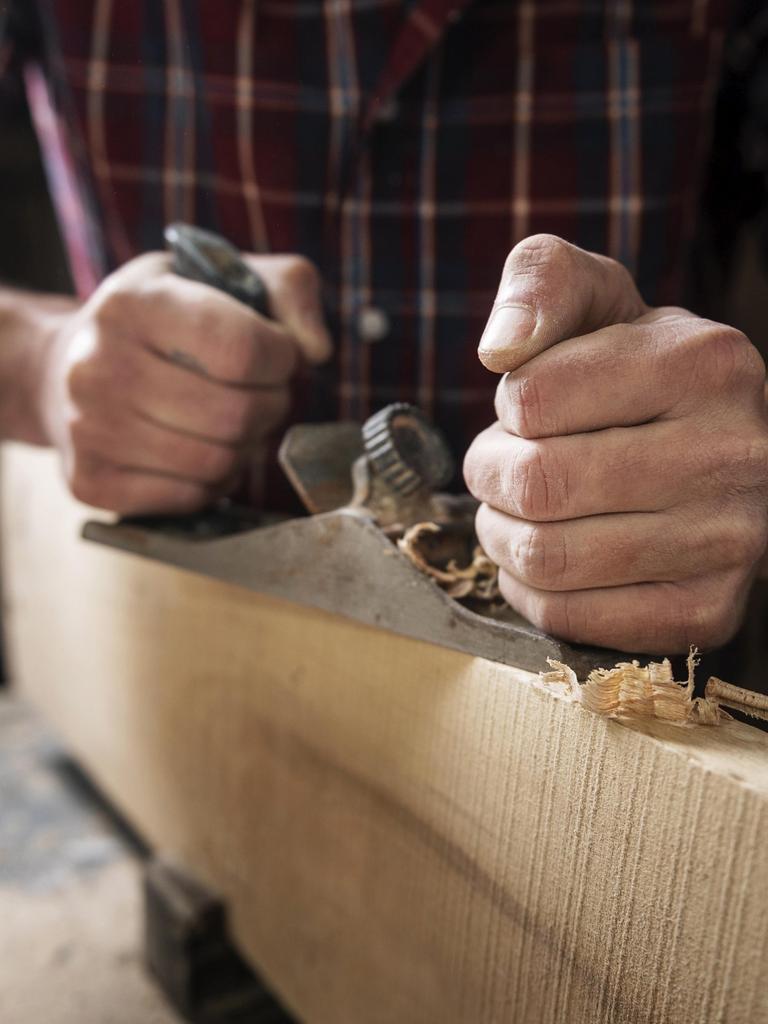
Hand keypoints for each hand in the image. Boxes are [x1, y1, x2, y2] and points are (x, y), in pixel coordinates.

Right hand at [36, 251, 330, 513]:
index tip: (277, 354)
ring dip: (245, 447)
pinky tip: (199, 452)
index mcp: (133, 304)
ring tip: (231, 422)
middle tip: (260, 393)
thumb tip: (316, 350)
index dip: (282, 358)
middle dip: (270, 406)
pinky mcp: (91, 482)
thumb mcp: (221, 278)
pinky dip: (213, 482)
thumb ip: (289, 290)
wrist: (61, 370)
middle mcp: (98, 365)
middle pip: (236, 414)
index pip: (242, 349)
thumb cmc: (160, 324)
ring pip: (217, 463)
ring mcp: (88, 429)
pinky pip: (192, 498)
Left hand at [463, 234, 767, 652]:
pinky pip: (569, 618)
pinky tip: (548, 557)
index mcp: (705, 362)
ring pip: (546, 557)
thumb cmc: (634, 372)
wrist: (712, 452)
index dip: (507, 408)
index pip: (532, 399)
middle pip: (537, 484)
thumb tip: (500, 349)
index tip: (528, 409)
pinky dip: (530, 591)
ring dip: (502, 534)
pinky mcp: (706, 611)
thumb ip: (543, 283)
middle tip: (502, 467)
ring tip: (517, 511)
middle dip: (491, 474)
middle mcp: (735, 453)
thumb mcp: (598, 299)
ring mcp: (731, 541)